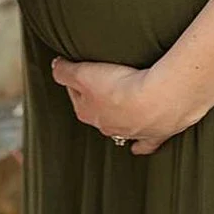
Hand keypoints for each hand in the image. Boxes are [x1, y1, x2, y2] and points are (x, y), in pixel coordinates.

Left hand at [51, 57, 203, 155]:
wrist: (158, 100)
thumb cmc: (120, 89)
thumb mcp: (84, 73)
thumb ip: (65, 71)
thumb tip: (55, 67)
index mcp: (88, 113)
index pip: (77, 95)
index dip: (79, 80)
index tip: (83, 70)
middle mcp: (107, 126)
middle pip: (100, 111)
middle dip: (100, 101)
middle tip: (105, 85)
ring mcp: (131, 132)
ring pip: (120, 127)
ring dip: (120, 119)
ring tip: (123, 109)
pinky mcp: (154, 134)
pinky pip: (145, 144)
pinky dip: (141, 145)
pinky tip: (138, 147)